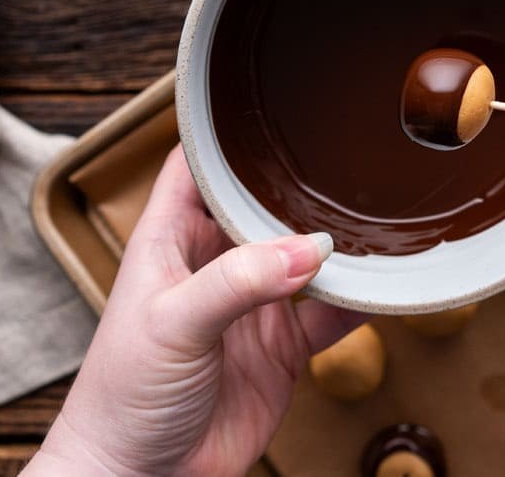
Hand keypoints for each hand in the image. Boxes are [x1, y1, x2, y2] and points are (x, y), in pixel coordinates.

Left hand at [27, 146, 361, 475]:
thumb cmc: (120, 399)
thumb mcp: (172, 324)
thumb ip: (239, 282)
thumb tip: (311, 249)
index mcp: (169, 242)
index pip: (196, 168)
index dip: (225, 138)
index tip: (268, 104)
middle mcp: (213, 267)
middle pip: (264, 207)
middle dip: (300, 185)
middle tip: (346, 155)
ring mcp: (251, 308)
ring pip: (306, 258)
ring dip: (338, 243)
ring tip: (378, 214)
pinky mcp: (282, 351)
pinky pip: (331, 316)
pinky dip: (360, 301)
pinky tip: (384, 284)